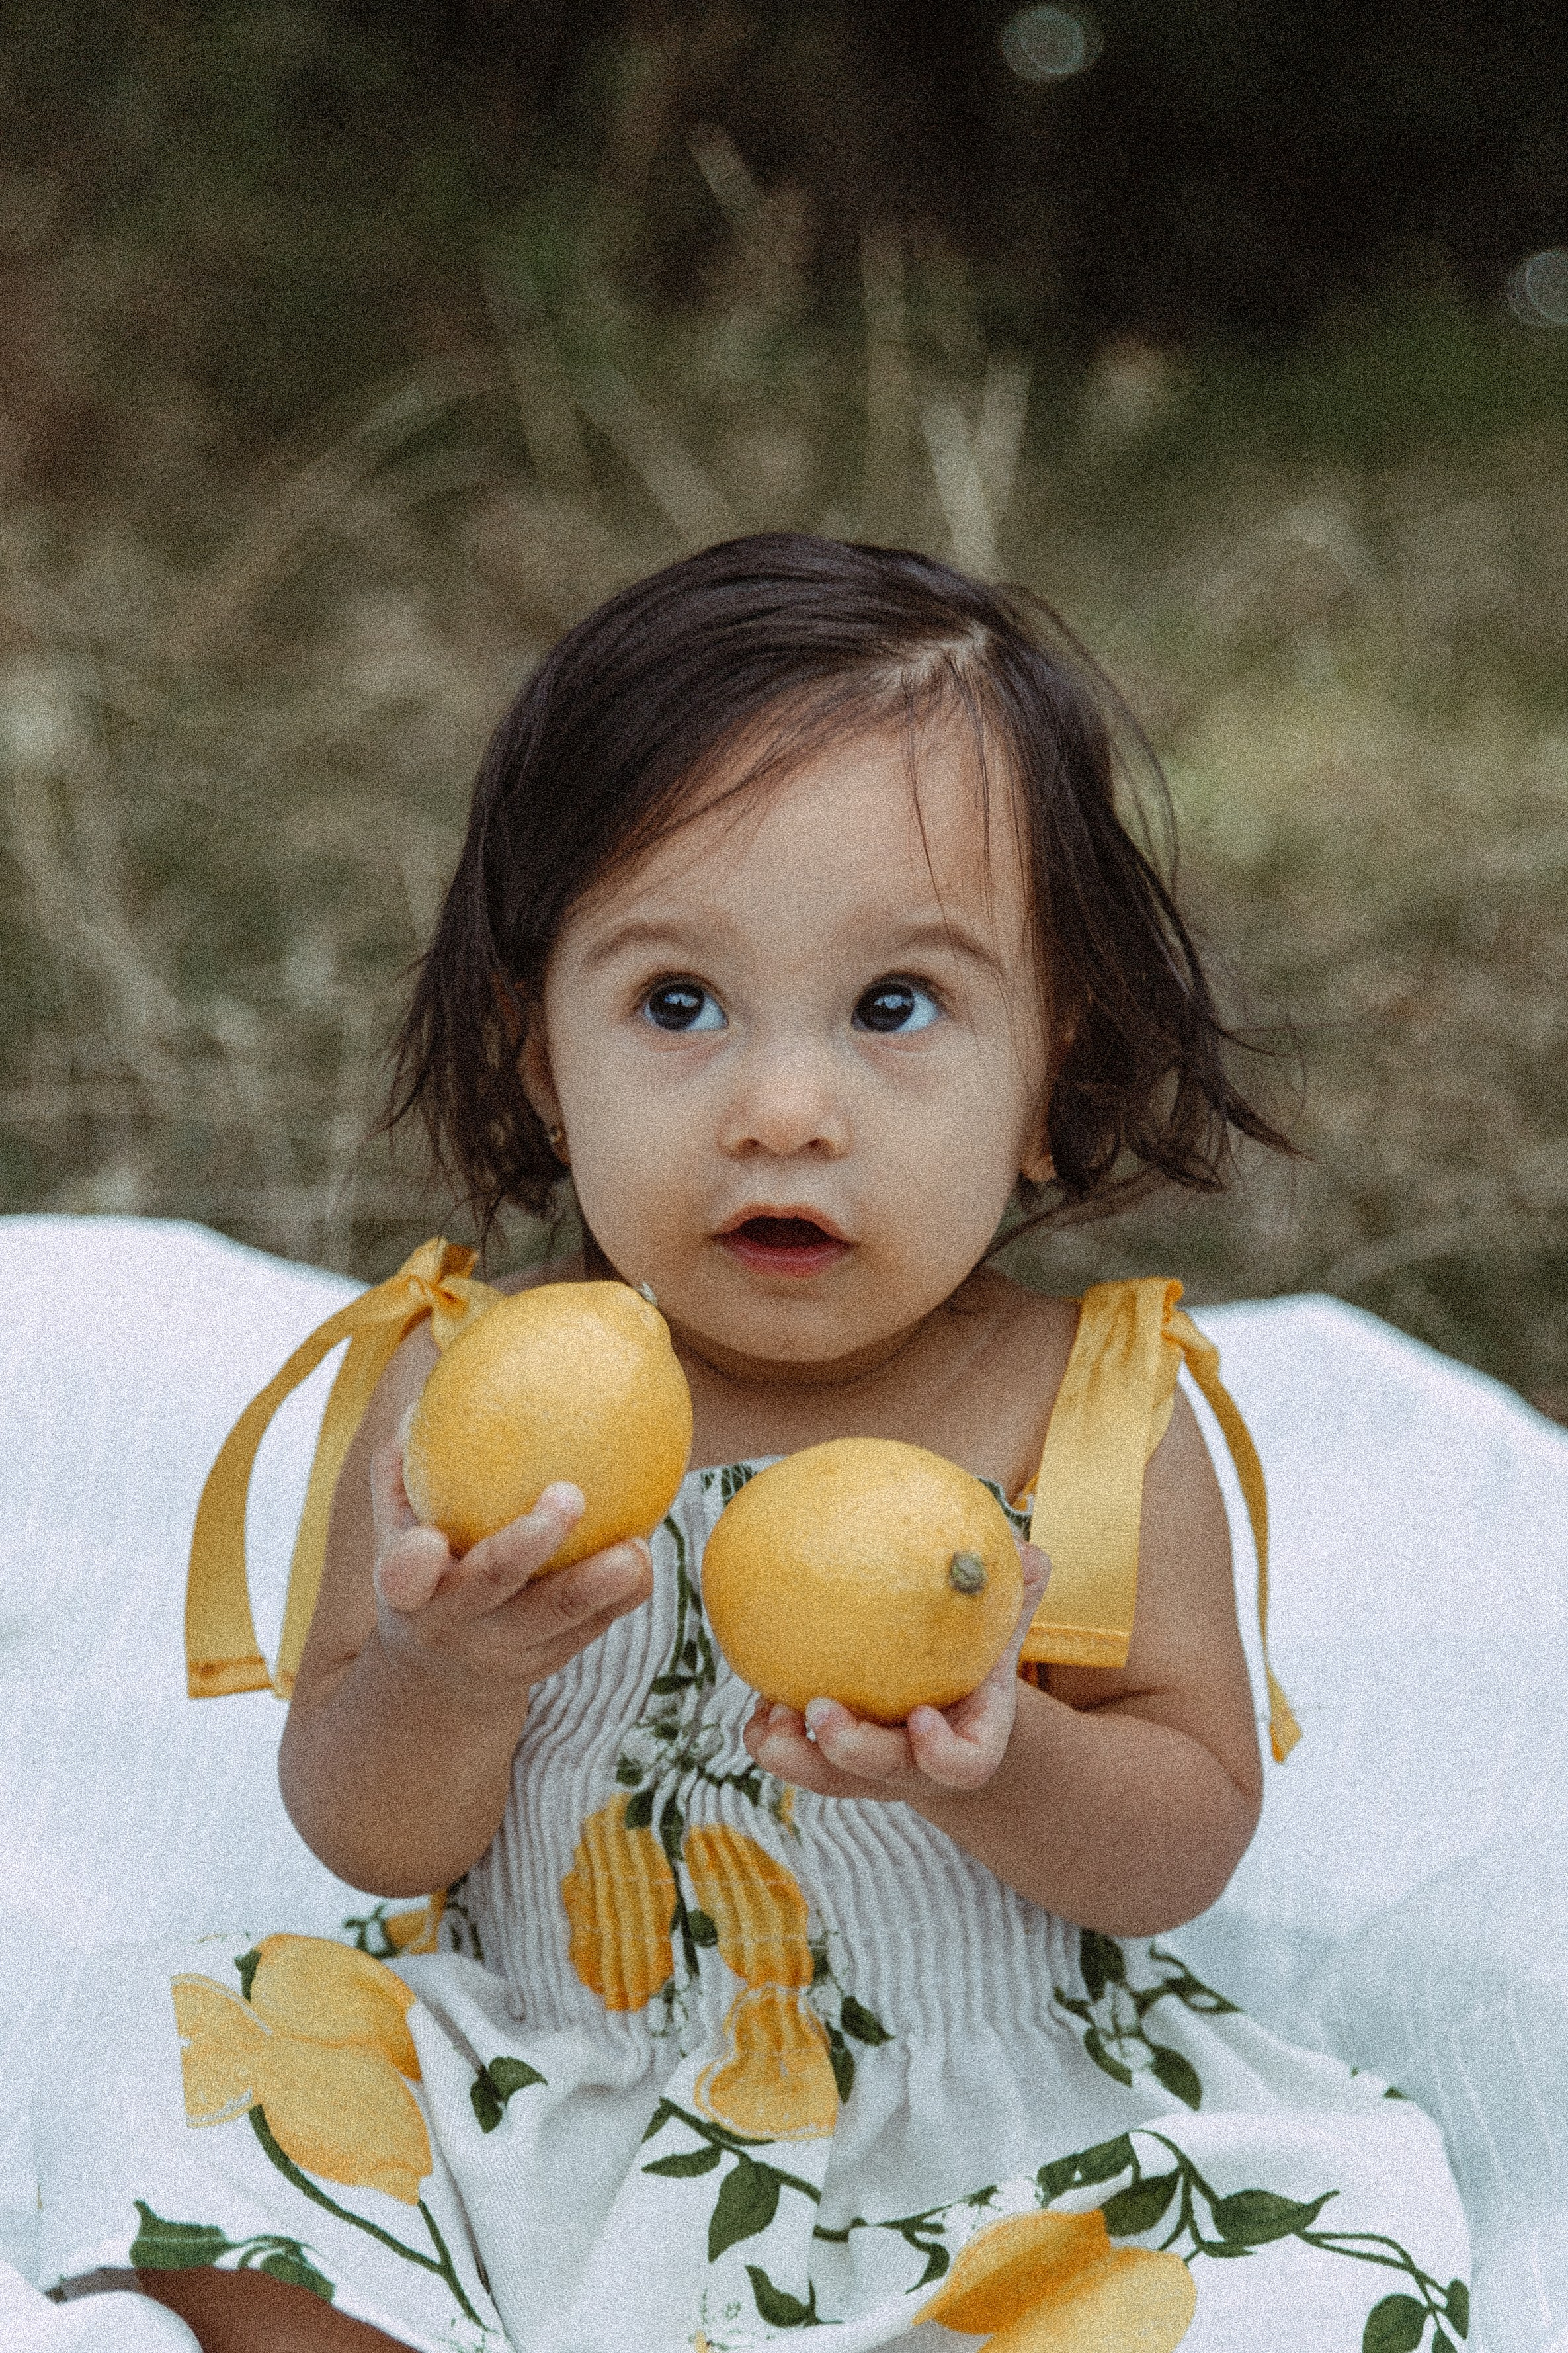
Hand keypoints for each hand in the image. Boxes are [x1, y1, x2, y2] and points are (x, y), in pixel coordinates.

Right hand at [367, 1443, 653, 1712]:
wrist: (440, 1676)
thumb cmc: (424, 1573)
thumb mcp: (397, 1531)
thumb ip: (402, 1470)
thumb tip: (427, 1394)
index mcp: (407, 1591)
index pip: (402, 1576)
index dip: (413, 1561)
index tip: (430, 1536)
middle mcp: (453, 1624)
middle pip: (491, 1585)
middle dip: (527, 1544)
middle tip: (568, 1496)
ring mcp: (505, 1649)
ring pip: (556, 1617)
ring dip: (598, 1584)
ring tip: (635, 1549)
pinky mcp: (548, 1660)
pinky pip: (592, 1629)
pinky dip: (623, 1595)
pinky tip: (644, 1558)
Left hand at [741, 1542, 1049, 1802]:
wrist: (947, 1714)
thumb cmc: (974, 1663)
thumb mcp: (999, 1633)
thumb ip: (1014, 1596)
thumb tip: (1025, 1549)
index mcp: (966, 1740)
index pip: (964, 1765)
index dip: (943, 1753)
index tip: (923, 1718)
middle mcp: (914, 1767)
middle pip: (884, 1775)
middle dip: (851, 1748)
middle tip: (821, 1709)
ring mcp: (868, 1771)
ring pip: (828, 1778)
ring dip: (794, 1752)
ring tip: (769, 1712)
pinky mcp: (828, 1763)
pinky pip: (793, 1757)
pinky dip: (770, 1735)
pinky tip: (757, 1698)